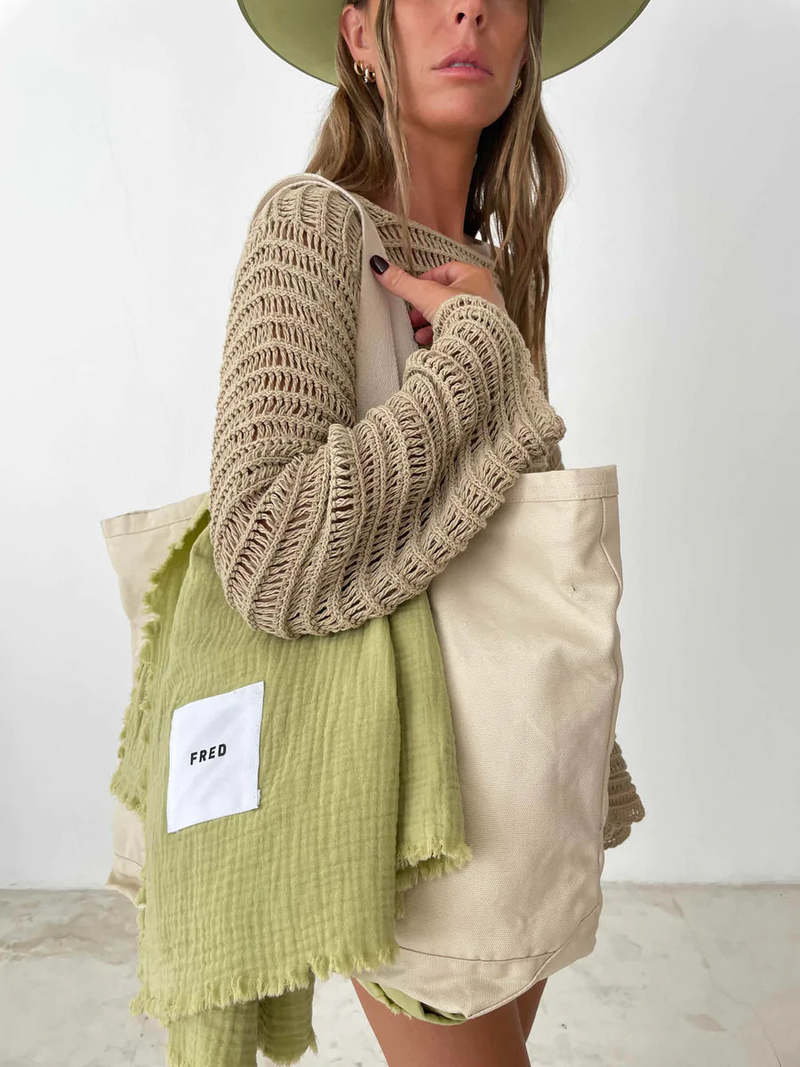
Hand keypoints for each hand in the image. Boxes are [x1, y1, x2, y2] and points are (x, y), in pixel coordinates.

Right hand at [369, 256, 505, 346]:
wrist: (477, 343)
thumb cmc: (460, 313)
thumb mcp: (424, 294)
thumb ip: (402, 282)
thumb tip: (380, 266)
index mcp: (475, 276)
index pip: (447, 271)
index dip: (428, 279)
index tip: (415, 289)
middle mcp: (485, 293)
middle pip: (449, 296)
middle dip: (428, 307)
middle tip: (414, 315)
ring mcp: (488, 315)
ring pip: (455, 316)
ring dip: (435, 323)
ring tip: (419, 333)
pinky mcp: (485, 335)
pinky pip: (461, 332)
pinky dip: (445, 336)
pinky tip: (432, 343)